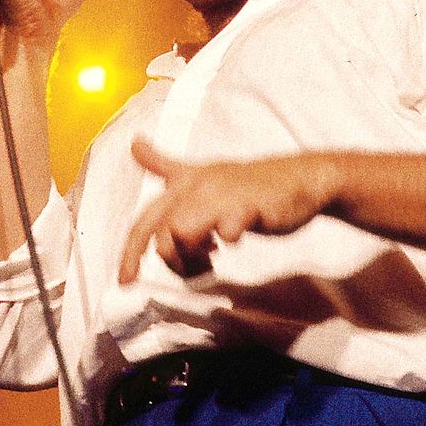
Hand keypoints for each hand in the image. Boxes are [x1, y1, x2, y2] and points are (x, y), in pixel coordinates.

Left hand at [118, 139, 330, 281]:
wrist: (301, 178)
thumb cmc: (249, 183)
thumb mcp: (202, 174)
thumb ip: (166, 166)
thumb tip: (135, 144)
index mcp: (183, 183)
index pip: (145, 221)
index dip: (130, 253)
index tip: (124, 281)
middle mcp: (197, 187)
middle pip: (160, 233)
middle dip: (172, 259)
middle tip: (197, 267)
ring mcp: (223, 195)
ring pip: (182, 231)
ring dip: (193, 255)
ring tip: (214, 255)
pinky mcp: (250, 206)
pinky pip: (227, 228)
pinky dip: (226, 239)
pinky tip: (231, 241)